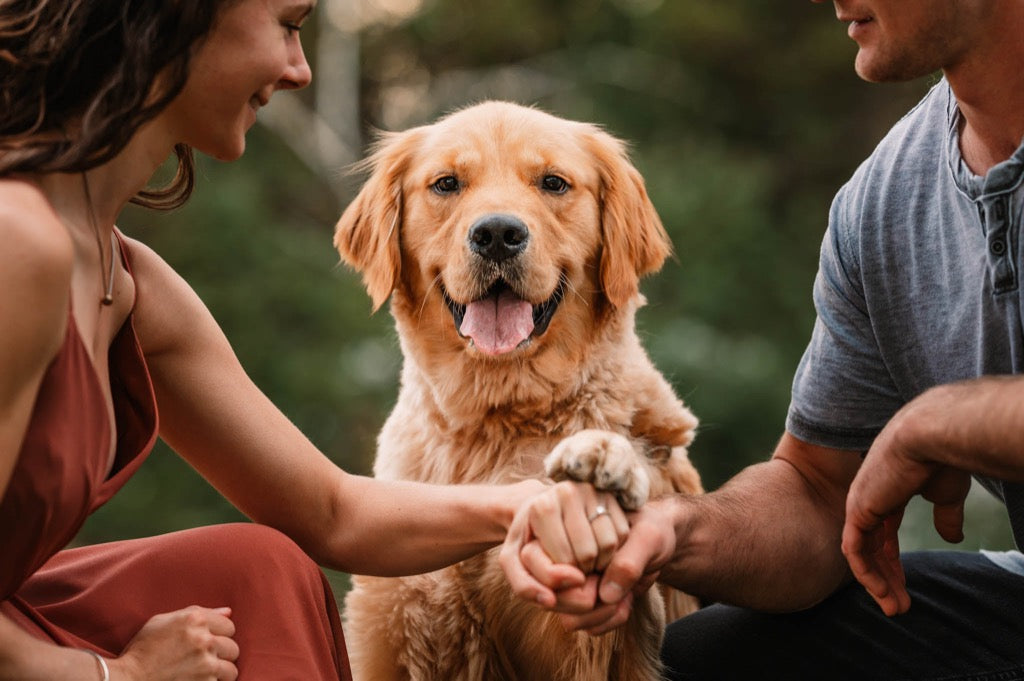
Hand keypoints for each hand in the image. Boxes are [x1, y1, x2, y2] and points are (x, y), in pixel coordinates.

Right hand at [108, 606, 238, 680]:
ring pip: (231, 670)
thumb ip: (198, 613)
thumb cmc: (143, 649)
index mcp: (194, 620)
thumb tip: (228, 612)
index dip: (219, 635)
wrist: (128, 679)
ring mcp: (205, 664)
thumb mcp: (163, 621)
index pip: (229, 626)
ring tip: (204, 674)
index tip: (208, 643)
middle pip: (233, 648)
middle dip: (221, 655)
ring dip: (220, 673)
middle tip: (205, 660)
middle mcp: (203, 640)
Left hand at [499, 481, 628, 608]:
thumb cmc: (530, 540)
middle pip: (587, 553)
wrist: (545, 515)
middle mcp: (567, 492)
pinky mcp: (610, 495)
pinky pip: (622, 534)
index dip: (563, 576)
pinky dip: (614, 550)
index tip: (555, 570)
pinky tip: (598, 549)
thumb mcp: (515, 563)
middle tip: (573, 568)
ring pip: (609, 544)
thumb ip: (524, 586)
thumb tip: (549, 602)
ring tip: (584, 559)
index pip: (562, 561)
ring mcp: (591, 491)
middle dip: (583, 571)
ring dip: (601, 563)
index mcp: (541, 507)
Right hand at [554, 498, 677, 633]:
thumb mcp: (649, 537)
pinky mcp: (584, 603)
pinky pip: (588, 627)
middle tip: (620, 587)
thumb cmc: (651, 531)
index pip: (551, 569)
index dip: (575, 579)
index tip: (601, 572)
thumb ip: (628, 563)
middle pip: (557, 599)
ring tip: (624, 594)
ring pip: (571, 619)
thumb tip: (606, 595)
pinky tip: (625, 601)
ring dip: (603, 614)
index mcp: (566, 532)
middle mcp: (561, 560)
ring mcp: (571, 584)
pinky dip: (611, 620)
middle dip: (593, 602)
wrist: (659, 543)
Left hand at [842, 409, 971, 616]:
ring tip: (895, 608)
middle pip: (872, 546)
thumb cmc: (941, 459)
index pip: (884, 532)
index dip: (893, 560)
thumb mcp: (946, 495)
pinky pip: (854, 551)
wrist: (930, 438)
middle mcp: (868, 498)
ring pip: (862, 552)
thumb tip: (952, 537)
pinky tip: (881, 593)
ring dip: (877, 583)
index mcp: (887, 491)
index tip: (905, 586)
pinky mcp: (856, 511)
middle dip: (885, 578)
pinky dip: (865, 574)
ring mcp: (859, 504)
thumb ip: (945, 516)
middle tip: (899, 605)